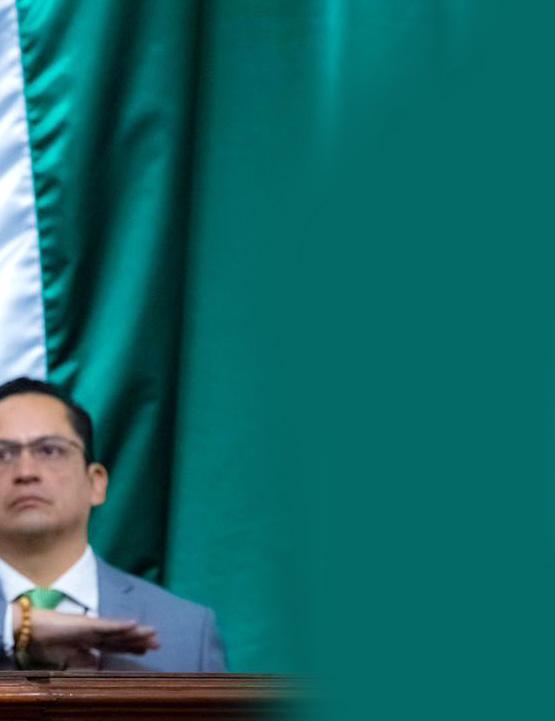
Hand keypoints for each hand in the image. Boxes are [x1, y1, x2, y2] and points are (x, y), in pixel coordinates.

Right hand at [13, 604, 158, 667]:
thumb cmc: (48, 644)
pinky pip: (107, 625)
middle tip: (158, 643)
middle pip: (122, 637)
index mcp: (91, 640)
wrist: (33, 632)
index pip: (116, 644)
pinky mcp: (87, 624)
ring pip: (119, 630)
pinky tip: (133, 624)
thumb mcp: (69, 659)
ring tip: (153, 633)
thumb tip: (98, 668)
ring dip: (136, 632)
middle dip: (139, 640)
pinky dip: (120, 625)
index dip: (131, 647)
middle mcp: (96, 631)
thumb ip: (84, 662)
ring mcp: (93, 626)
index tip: (146, 650)